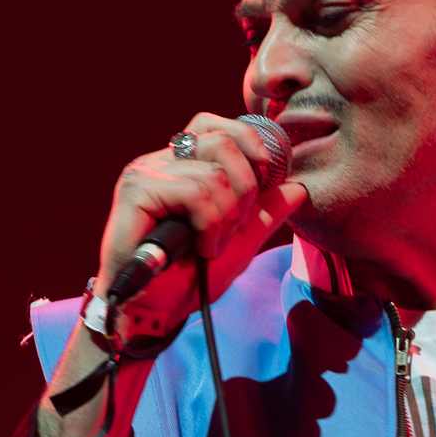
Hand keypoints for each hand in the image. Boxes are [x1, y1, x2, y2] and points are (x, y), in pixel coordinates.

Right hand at [94, 112, 306, 329]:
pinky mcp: (136, 190)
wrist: (154, 310)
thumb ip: (266, 214)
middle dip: (245, 188)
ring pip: (214, 174)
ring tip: (212, 245)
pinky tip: (202, 248)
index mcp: (180, 166)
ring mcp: (145, 173)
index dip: (247, 138)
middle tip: (233, 226)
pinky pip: (194, 193)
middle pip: (221, 141)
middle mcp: (160, 162)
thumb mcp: (239, 243)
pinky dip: (209, 225)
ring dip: (226, 217)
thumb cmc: (188, 278)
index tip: (267, 168)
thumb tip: (299, 187)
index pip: (214, 126)